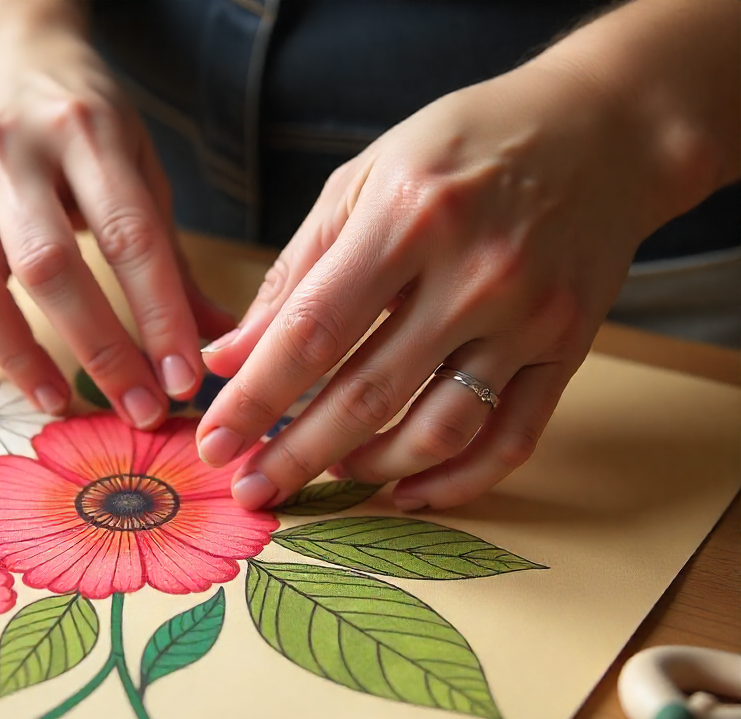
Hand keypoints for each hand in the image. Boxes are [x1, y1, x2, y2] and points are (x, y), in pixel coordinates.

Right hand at [0, 14, 232, 426]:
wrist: (2, 63)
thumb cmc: (84, 122)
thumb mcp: (141, 165)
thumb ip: (171, 256)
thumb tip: (216, 339)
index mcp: (85, 132)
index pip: (128, 235)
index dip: (158, 315)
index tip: (184, 378)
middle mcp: (12, 154)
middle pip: (50, 267)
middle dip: (101, 350)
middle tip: (139, 409)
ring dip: (21, 357)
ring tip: (62, 402)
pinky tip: (14, 364)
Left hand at [196, 51, 714, 511]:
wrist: (601, 129)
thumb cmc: (462, 147)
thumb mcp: (363, 181)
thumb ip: (294, 272)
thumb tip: (230, 355)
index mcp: (407, 218)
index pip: (312, 332)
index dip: (256, 398)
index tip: (214, 442)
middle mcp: (474, 274)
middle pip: (367, 395)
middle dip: (296, 456)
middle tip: (251, 488)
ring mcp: (530, 317)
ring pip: (438, 430)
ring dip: (369, 469)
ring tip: (325, 472)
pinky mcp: (570, 349)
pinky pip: (512, 439)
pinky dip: (456, 481)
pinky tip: (406, 490)